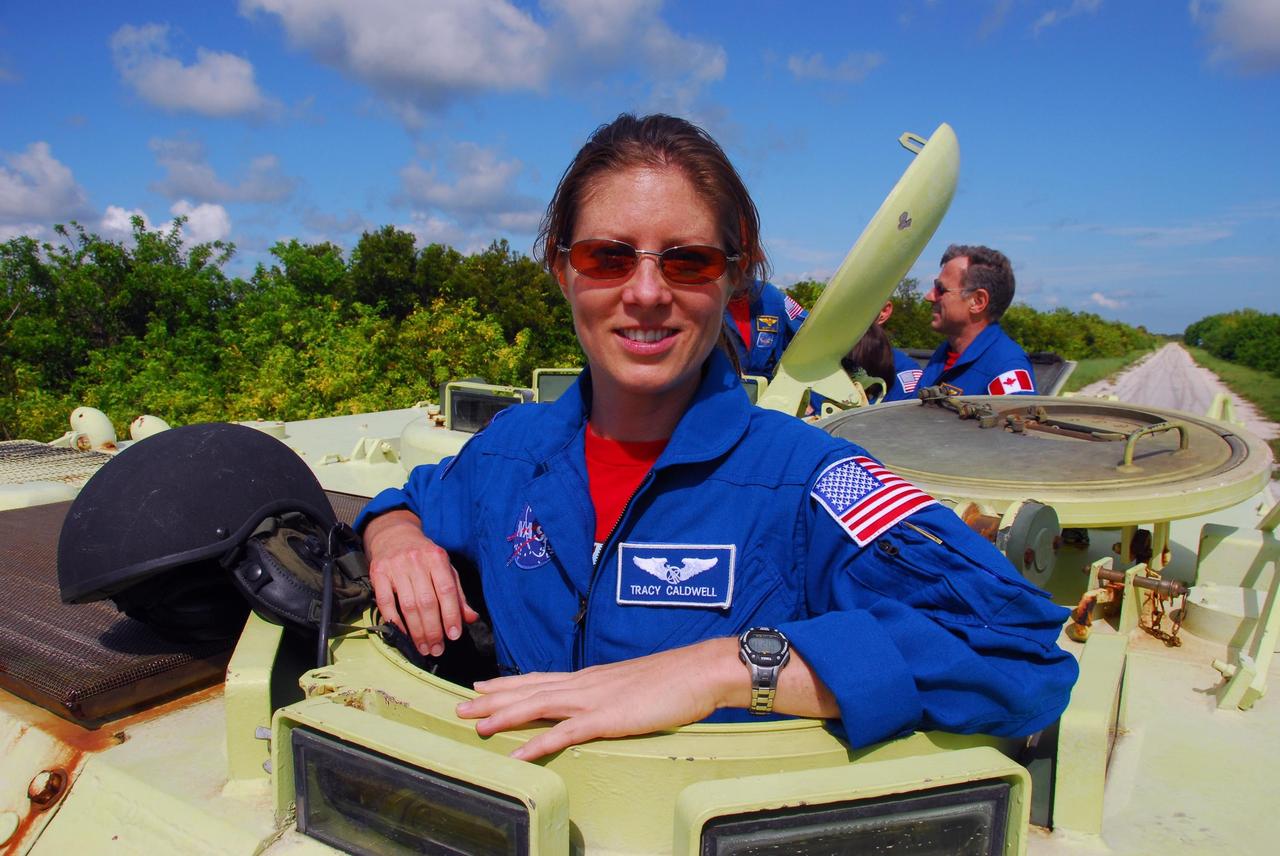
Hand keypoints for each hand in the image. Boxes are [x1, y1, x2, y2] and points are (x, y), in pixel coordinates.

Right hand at [364, 510, 478, 655]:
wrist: (394, 536)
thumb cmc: (424, 557)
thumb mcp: (445, 569)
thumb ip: (458, 595)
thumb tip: (471, 618)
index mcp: (437, 558)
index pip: (447, 590)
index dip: (451, 614)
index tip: (454, 635)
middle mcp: (416, 560)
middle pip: (427, 601)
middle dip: (433, 629)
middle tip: (437, 649)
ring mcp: (395, 566)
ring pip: (408, 605)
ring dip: (416, 631)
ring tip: (423, 648)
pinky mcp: (378, 573)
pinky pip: (386, 603)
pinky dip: (394, 622)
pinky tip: (403, 635)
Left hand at [455, 638, 742, 760]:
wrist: (699, 672)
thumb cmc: (673, 680)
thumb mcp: (633, 686)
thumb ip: (611, 695)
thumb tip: (601, 704)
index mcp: (590, 678)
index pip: (540, 678)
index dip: (508, 683)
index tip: (481, 685)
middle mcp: (584, 684)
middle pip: (528, 689)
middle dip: (492, 698)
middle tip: (459, 705)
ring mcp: (593, 700)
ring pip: (537, 706)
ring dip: (503, 716)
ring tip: (474, 725)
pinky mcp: (607, 719)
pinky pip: (564, 734)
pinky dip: (537, 744)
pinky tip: (517, 755)